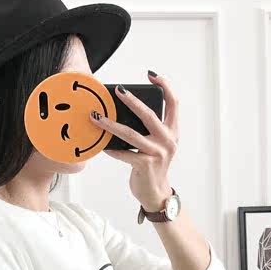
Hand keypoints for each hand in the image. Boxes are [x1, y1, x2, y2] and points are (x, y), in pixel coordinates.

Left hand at [90, 71, 179, 211]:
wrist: (156, 193)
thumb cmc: (152, 166)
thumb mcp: (157, 145)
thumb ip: (148, 129)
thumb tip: (123, 111)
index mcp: (173, 132)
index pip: (173, 104)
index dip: (165, 87)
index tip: (152, 75)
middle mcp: (168, 141)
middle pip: (150, 115)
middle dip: (132, 101)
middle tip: (118, 90)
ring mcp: (157, 153)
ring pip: (131, 134)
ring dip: (111, 125)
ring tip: (97, 117)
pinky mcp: (145, 165)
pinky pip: (124, 153)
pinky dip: (112, 149)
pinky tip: (102, 145)